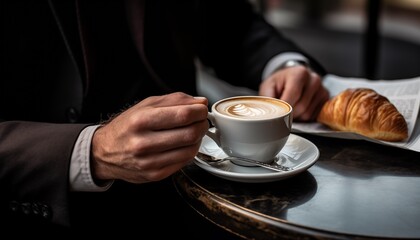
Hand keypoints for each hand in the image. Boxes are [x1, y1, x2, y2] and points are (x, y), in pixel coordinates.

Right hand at [91, 92, 208, 183]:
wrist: (104, 153)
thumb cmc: (126, 127)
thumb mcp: (145, 105)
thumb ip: (174, 100)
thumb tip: (200, 102)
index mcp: (141, 120)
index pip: (183, 115)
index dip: (199, 111)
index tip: (202, 109)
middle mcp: (143, 142)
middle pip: (190, 133)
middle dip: (202, 124)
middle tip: (201, 120)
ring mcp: (149, 161)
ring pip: (190, 149)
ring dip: (198, 139)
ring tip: (193, 131)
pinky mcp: (155, 175)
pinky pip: (184, 162)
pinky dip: (190, 151)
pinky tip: (184, 144)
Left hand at [258, 66, 328, 121]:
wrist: (290, 79)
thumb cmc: (278, 84)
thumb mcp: (268, 87)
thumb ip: (269, 99)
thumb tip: (272, 114)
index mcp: (300, 73)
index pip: (293, 96)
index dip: (284, 108)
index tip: (277, 112)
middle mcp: (314, 80)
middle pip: (301, 107)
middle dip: (290, 113)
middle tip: (282, 109)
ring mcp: (322, 90)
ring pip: (307, 114)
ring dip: (296, 116)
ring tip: (290, 107)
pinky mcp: (325, 100)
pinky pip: (314, 117)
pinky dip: (304, 117)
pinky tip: (298, 109)